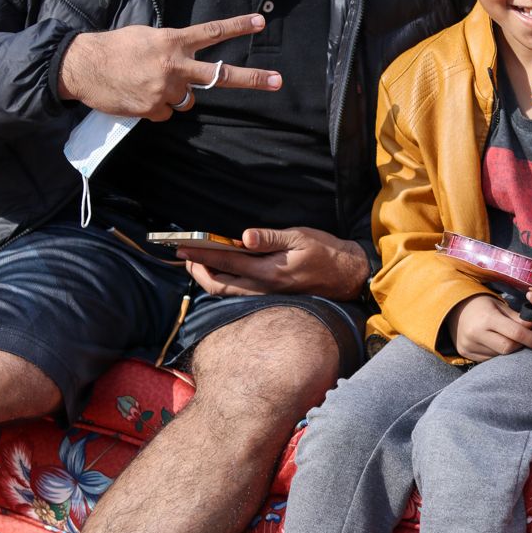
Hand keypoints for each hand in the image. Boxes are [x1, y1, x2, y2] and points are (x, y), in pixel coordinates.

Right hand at [57, 15, 281, 119]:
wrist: (82, 67)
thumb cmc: (114, 48)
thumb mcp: (147, 37)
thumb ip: (172, 47)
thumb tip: (187, 61)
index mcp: (172, 42)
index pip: (211, 33)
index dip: (237, 27)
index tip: (260, 22)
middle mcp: (174, 66)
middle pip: (220, 75)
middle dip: (252, 79)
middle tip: (278, 81)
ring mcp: (166, 90)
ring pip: (187, 100)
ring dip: (175, 95)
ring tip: (147, 83)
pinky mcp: (153, 110)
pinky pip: (165, 112)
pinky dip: (154, 107)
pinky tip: (136, 95)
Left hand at [180, 227, 369, 300]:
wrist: (347, 276)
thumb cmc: (325, 253)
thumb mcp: (300, 237)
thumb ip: (271, 238)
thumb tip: (245, 237)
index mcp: (269, 270)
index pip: (227, 261)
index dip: (203, 255)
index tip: (185, 247)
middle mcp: (264, 287)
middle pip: (219, 285)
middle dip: (199, 271)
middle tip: (185, 258)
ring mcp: (266, 295)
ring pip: (227, 292)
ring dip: (209, 279)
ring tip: (198, 264)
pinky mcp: (271, 296)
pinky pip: (239, 293)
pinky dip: (224, 283)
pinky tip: (221, 273)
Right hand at [447, 294, 531, 361]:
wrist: (454, 309)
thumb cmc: (482, 305)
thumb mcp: (500, 306)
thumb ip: (518, 318)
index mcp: (487, 318)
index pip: (515, 333)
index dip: (530, 338)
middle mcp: (476, 333)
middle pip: (507, 348)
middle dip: (520, 345)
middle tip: (526, 341)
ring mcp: (469, 345)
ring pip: (498, 355)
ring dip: (508, 350)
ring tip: (509, 340)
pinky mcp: (466, 353)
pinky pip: (489, 359)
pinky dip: (496, 353)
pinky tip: (496, 344)